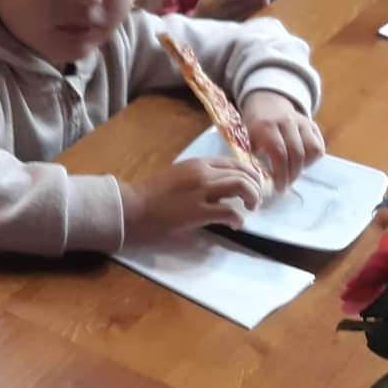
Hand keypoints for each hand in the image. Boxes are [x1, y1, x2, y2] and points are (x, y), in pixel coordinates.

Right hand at [122, 158, 264, 240]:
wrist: (131, 206)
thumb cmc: (149, 194)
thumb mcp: (177, 176)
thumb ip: (198, 178)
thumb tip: (217, 191)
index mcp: (197, 163)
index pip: (233, 162)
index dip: (249, 174)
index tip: (252, 185)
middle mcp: (203, 173)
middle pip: (242, 173)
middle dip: (255, 187)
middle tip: (255, 200)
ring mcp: (201, 191)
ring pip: (241, 186)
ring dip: (252, 198)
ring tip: (250, 209)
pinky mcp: (198, 211)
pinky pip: (230, 212)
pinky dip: (238, 218)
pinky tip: (235, 224)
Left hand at [241, 91, 323, 194]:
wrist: (266, 104)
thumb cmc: (254, 127)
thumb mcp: (246, 138)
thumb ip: (251, 156)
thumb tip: (258, 180)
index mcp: (266, 125)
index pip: (279, 153)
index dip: (281, 173)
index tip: (279, 187)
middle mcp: (286, 121)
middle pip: (297, 153)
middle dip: (292, 174)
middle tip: (286, 184)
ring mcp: (302, 122)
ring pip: (312, 149)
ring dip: (304, 166)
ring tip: (293, 172)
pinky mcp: (312, 124)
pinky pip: (319, 146)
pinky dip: (312, 159)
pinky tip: (301, 163)